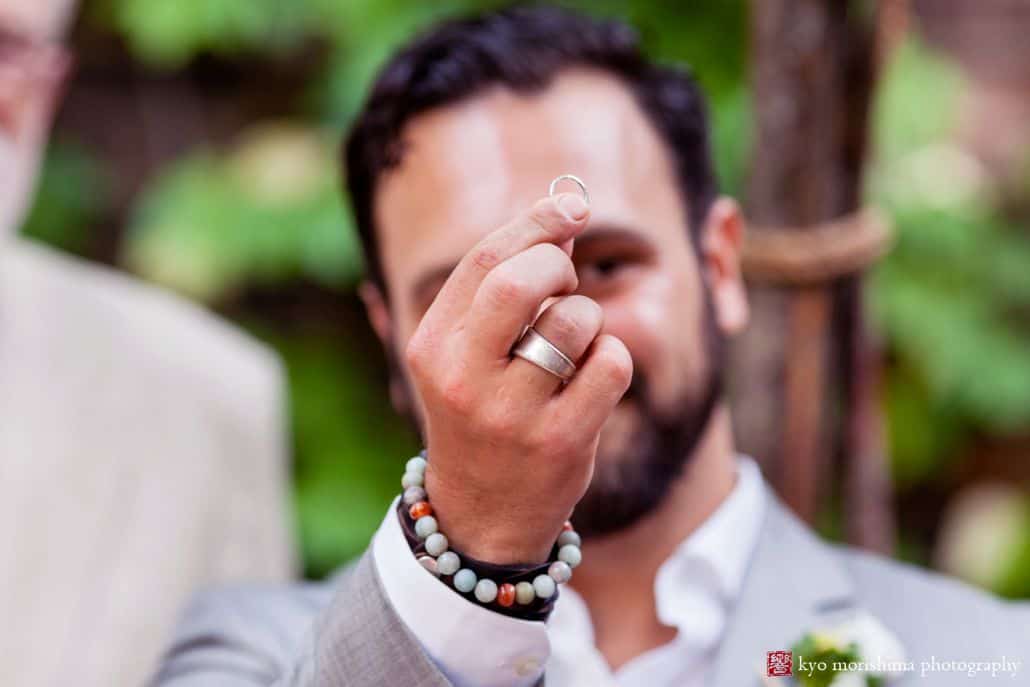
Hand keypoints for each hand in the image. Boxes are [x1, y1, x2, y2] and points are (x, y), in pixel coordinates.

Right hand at [405, 192, 632, 563]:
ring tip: (572, 349)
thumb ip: (502, 290)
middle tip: (566, 282)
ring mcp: (511, 414)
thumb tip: (565, 220)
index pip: (484, 260)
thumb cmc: (482, 413)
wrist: (484, 512)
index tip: (572, 206)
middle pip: (522, 281)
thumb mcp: (468, 354)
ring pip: (576, 319)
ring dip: (589, 319)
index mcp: (432, 346)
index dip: (537, 222)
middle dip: (559, 264)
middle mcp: (462, 378)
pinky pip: (612, 362)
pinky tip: (590, 382)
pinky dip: (612, 358)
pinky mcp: (562, 441)